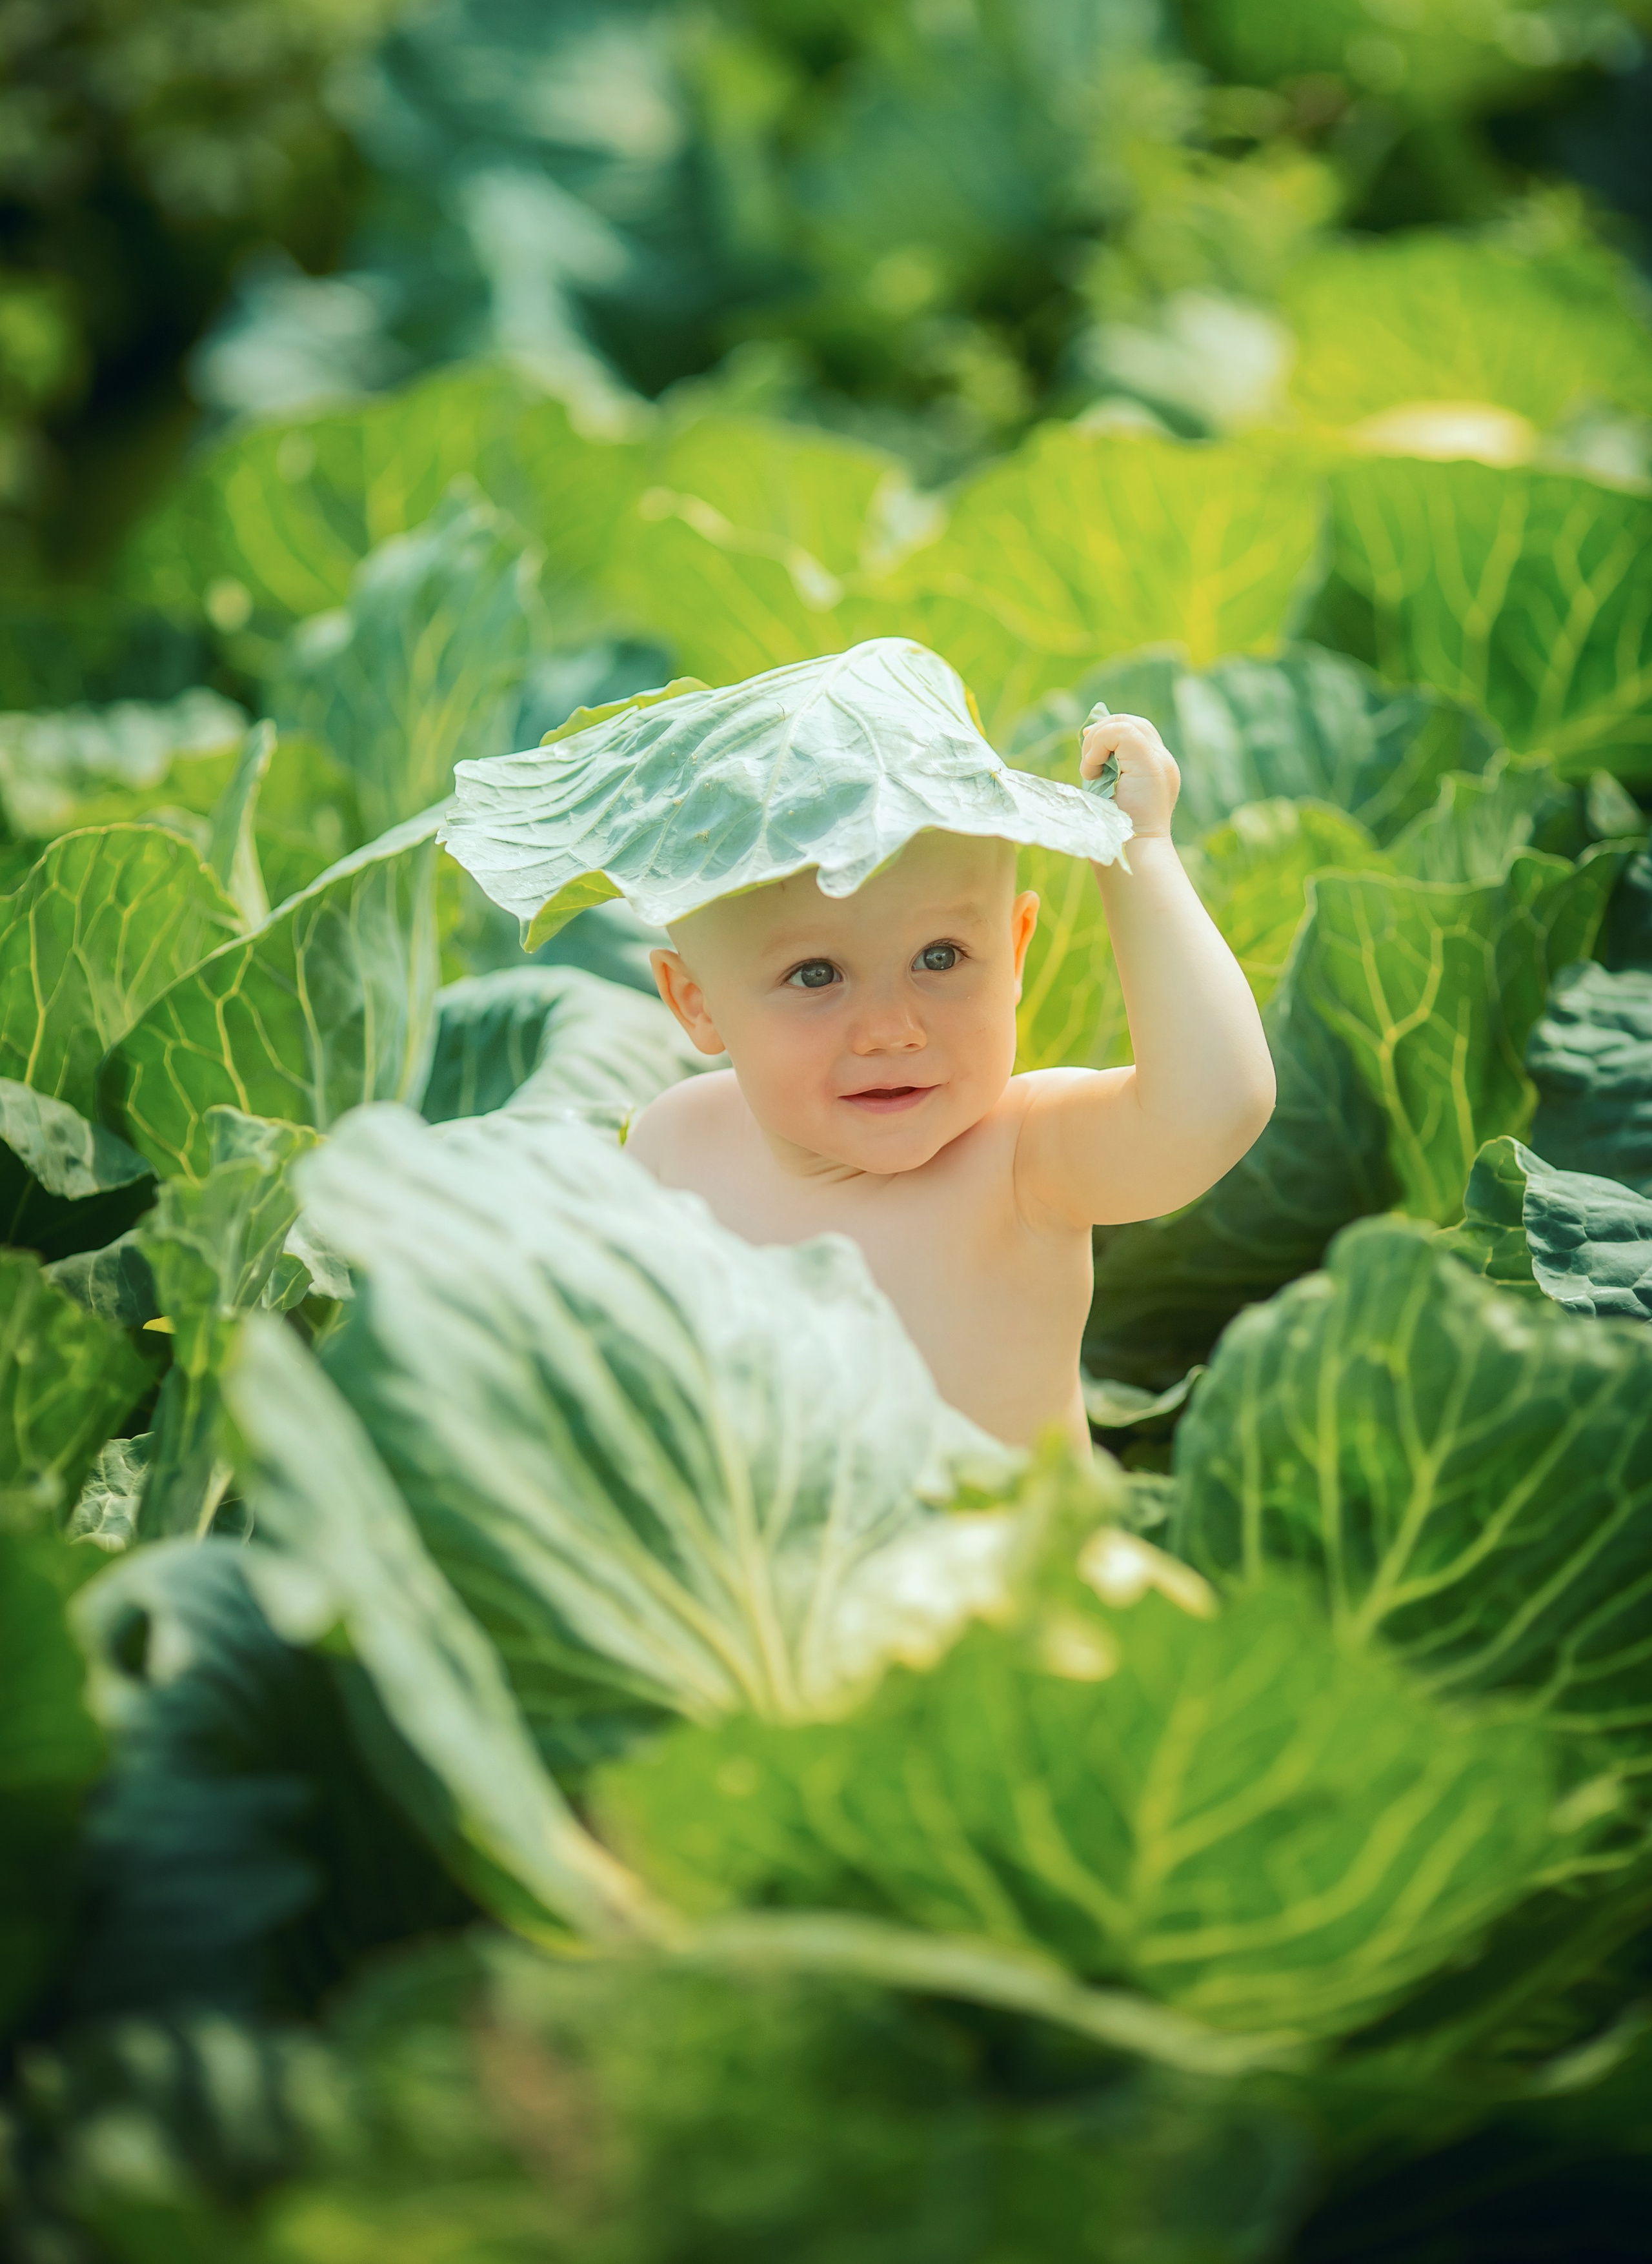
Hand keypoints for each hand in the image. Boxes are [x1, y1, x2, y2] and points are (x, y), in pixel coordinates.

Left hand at [1080, 712, 1179, 840]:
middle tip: (1088, 764)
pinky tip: (1092, 771)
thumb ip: (1105, 767)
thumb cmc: (1113, 832)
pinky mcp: (1151, 763)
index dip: (1106, 735)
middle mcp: (1163, 761)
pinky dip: (1098, 746)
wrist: (1132, 855)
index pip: (1134, 731)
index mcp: (1155, 769)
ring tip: (1090, 772)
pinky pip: (1121, 732)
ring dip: (1097, 742)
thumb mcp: (1107, 792)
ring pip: (1125, 722)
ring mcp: (1160, 761)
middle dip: (1100, 734)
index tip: (1090, 758)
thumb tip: (1087, 735)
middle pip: (1130, 721)